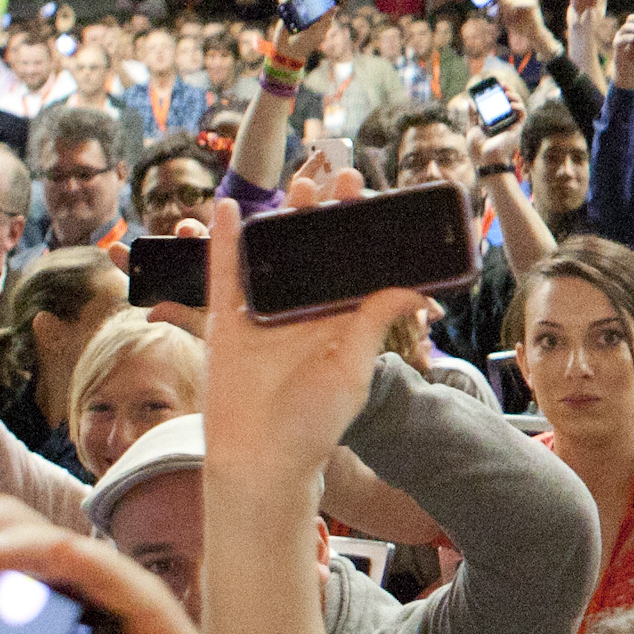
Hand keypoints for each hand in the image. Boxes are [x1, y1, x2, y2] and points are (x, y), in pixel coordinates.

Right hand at [188, 207, 397, 477]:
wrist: (261, 458)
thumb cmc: (313, 423)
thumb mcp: (353, 370)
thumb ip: (372, 323)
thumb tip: (411, 286)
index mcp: (336, 322)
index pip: (352, 267)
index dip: (362, 234)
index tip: (376, 198)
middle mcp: (300, 313)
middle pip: (313, 252)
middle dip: (326, 215)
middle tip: (343, 175)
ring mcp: (261, 315)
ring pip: (272, 255)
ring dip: (283, 219)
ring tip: (301, 184)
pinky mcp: (227, 322)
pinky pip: (223, 273)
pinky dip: (222, 241)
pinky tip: (227, 208)